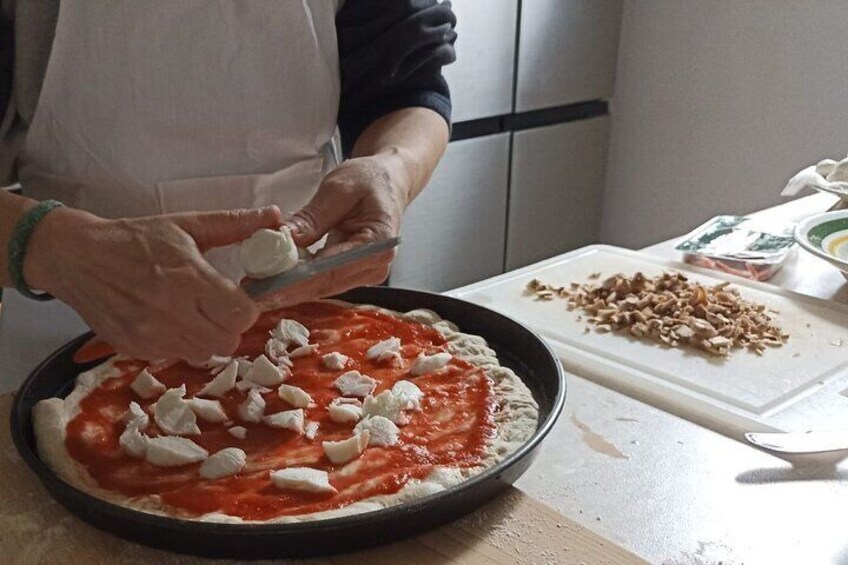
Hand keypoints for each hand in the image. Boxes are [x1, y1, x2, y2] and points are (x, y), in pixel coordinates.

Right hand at [24, 205, 281, 362]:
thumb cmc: (136, 238)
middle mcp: (171, 312)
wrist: (76, 256)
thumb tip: (276, 215)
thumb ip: (234, 225)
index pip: (241, 315)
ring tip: (193, 314)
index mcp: (188, 278)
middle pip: (227, 342)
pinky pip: (174, 357)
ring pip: (203, 354)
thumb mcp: (186, 225)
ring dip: (206, 338)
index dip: (245, 308)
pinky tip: (169, 322)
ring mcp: (150, 335)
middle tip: (217, 309)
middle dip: (229, 326)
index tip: (237, 298)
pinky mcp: (134, 349)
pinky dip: (179, 344)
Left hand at [265, 155, 408, 308]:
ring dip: (289, 288)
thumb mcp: (338, 189)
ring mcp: (365, 273)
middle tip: (251, 292)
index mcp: (379, 243)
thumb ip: (313, 217)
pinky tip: (272, 281)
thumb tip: (284, 238)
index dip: (297, 280)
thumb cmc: (368, 179)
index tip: (267, 285)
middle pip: (325, 284)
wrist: (387, 182)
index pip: (332, 268)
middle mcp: (375, 266)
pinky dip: (297, 281)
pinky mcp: (353, 273)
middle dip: (287, 289)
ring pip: (321, 287)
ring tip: (255, 288)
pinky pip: (322, 281)